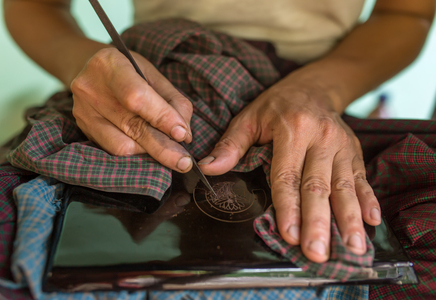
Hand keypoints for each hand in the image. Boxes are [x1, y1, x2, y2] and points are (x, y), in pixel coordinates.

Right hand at [71, 48, 193, 171]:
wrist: (88, 69)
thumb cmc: (127, 70)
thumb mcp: (152, 73)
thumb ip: (172, 100)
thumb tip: (183, 134)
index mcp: (111, 65)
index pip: (138, 98)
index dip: (162, 118)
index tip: (182, 134)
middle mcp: (90, 88)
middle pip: (131, 127)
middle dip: (163, 148)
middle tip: (184, 163)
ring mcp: (83, 111)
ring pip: (122, 146)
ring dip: (150, 153)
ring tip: (167, 152)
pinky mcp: (84, 129)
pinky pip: (113, 151)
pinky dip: (136, 153)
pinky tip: (148, 150)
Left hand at [198, 78, 381, 262]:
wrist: (313, 87)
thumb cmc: (277, 106)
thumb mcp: (249, 119)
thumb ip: (230, 145)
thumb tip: (207, 168)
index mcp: (292, 130)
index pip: (287, 176)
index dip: (288, 207)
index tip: (289, 235)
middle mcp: (321, 138)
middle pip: (318, 186)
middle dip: (318, 223)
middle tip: (318, 253)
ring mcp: (342, 145)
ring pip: (345, 187)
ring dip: (349, 220)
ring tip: (353, 249)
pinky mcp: (355, 152)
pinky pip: (362, 178)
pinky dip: (368, 201)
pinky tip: (372, 222)